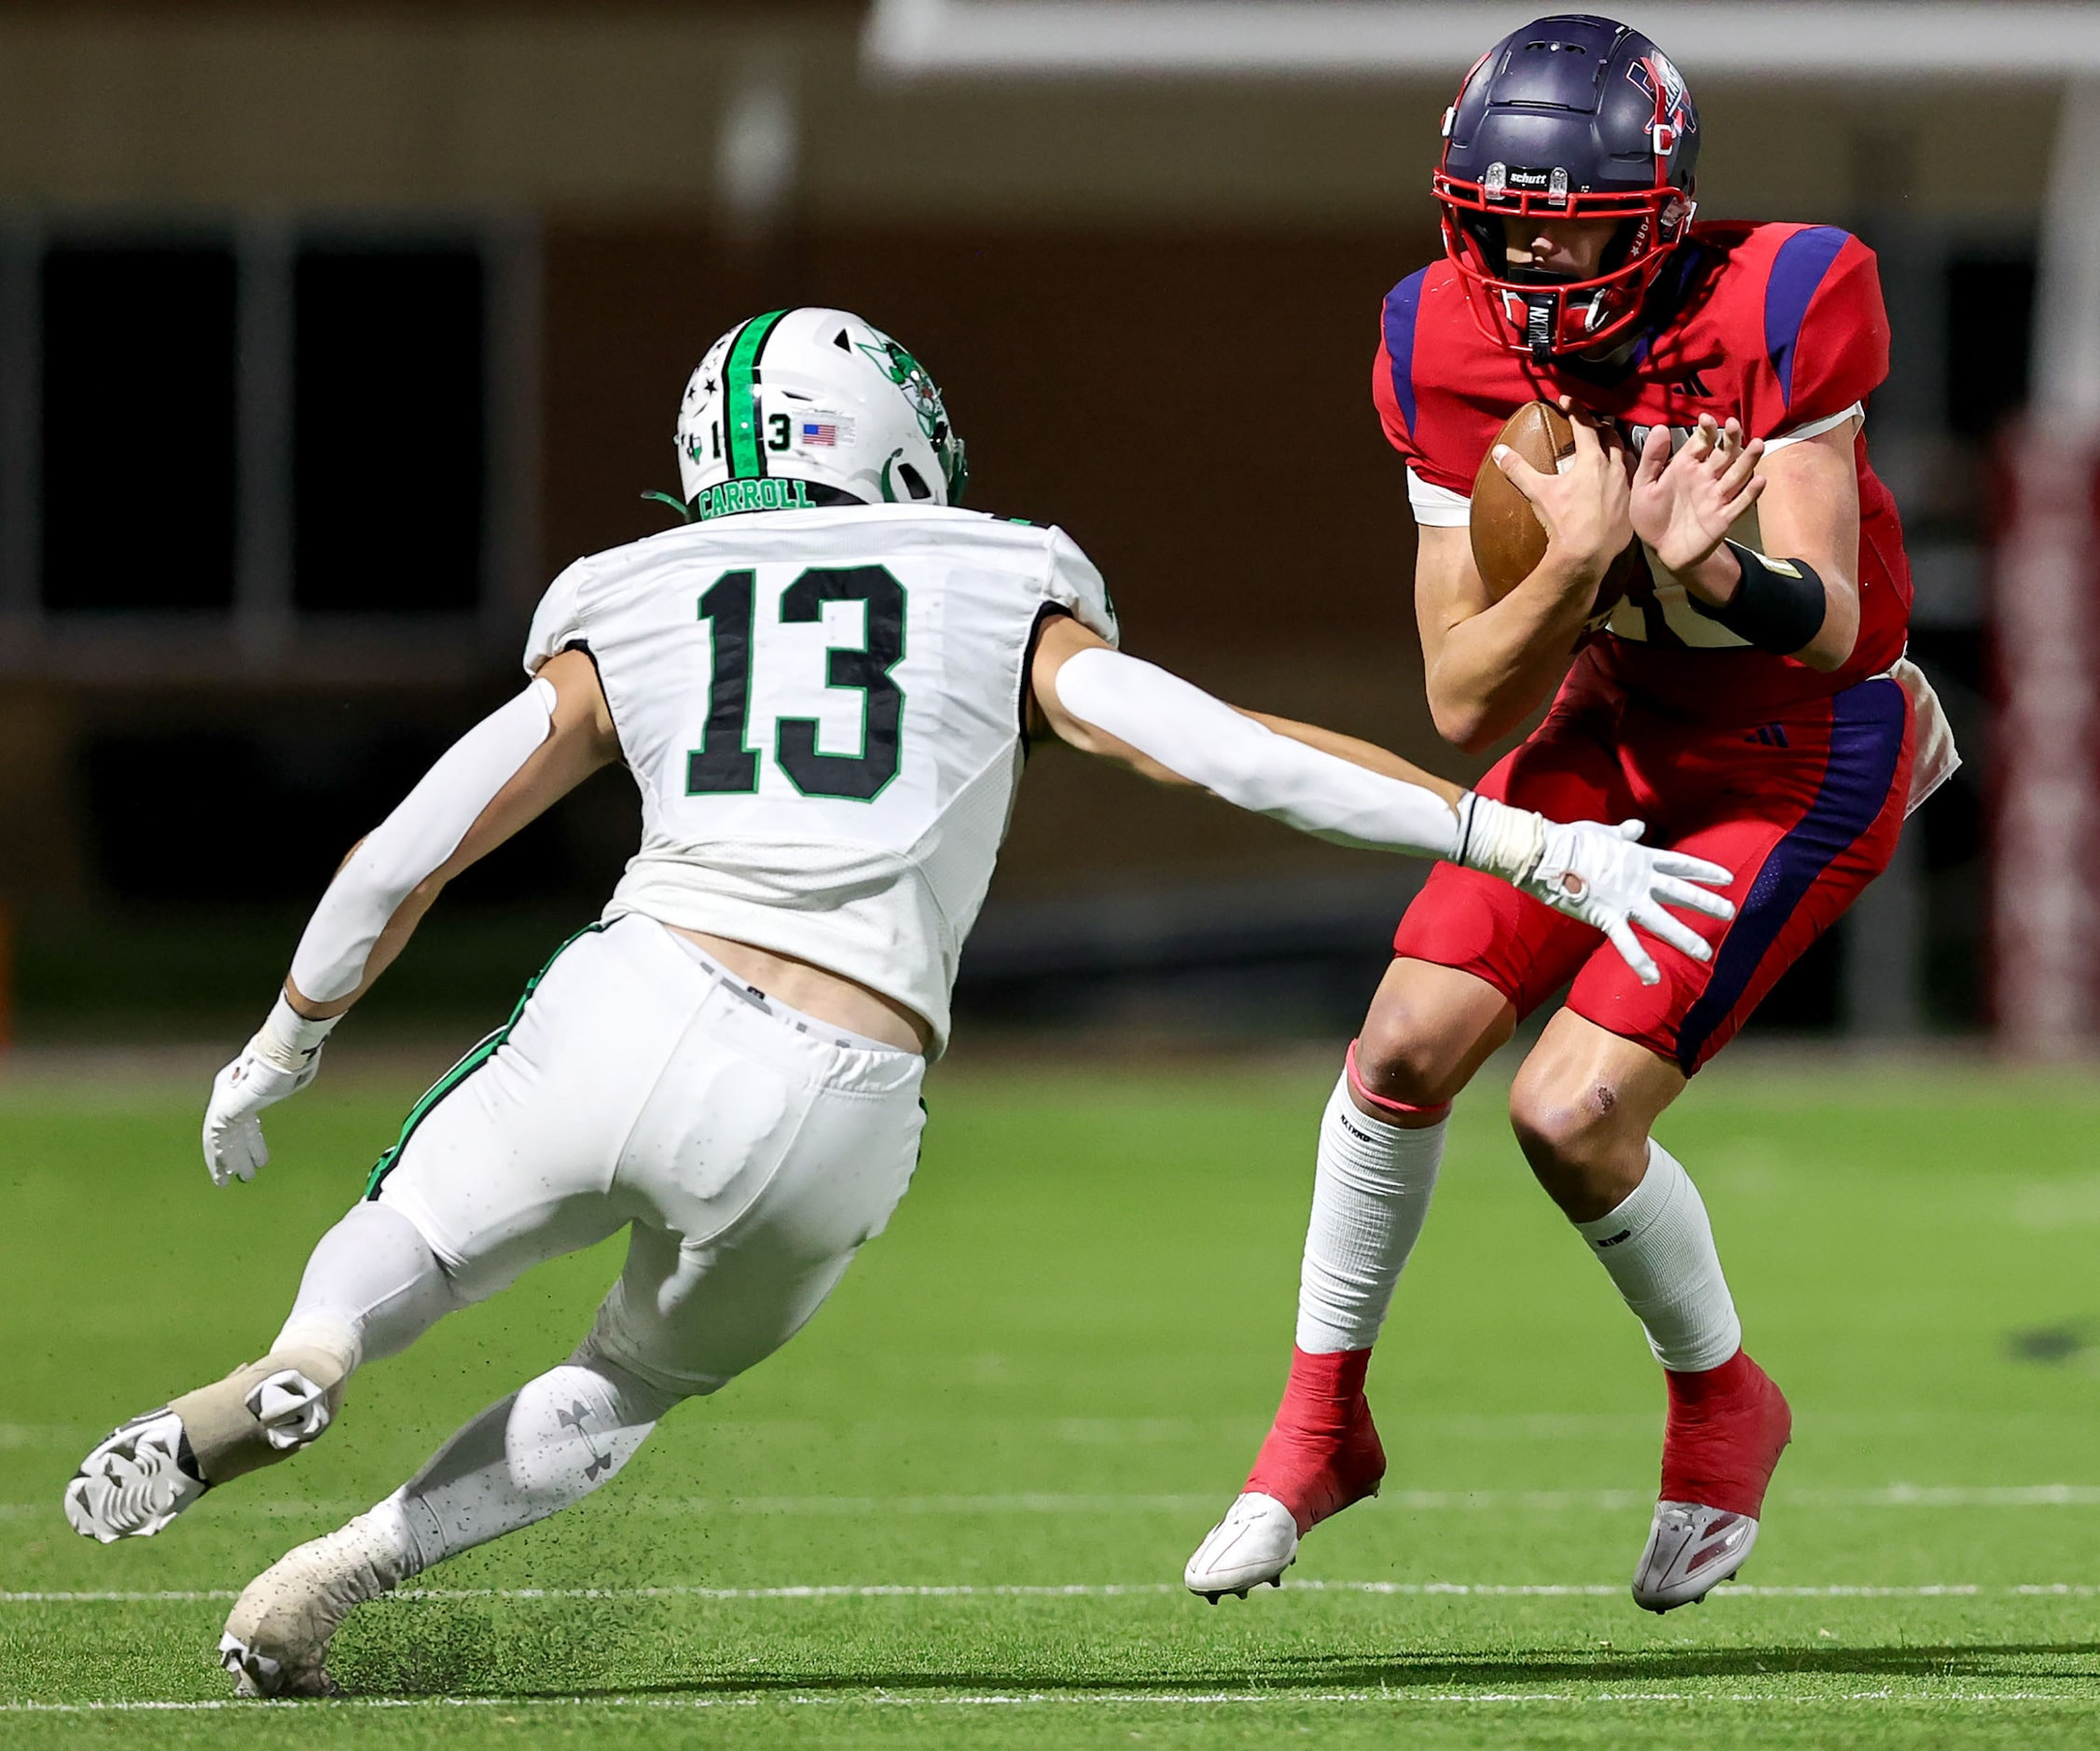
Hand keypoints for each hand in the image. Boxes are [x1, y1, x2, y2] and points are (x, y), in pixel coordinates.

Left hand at [202, 1006, 329, 1185]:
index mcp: (244, 1086)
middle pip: (234, 1132)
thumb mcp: (291, 1080)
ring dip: (234, 1161)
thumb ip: (289, 1087)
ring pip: (226, 1141)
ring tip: (245, 1178)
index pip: (245, 1120)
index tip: (257, 1156)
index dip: (251, 1140)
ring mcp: (222, 1104)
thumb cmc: (289, 1065)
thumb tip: (301, 1082)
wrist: (277, 1060)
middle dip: (239, 1154)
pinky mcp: (219, 1113)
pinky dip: (222, 1159)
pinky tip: (228, 1173)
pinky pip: (218, 1143)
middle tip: (243, 1173)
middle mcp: (228, 1094)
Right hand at [1491, 399, 1631, 586]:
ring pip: (1626, 456)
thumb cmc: (1564, 522)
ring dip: (1616, 449)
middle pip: (1611, 436)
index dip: (1575, 409)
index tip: (1567, 401)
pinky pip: (1632, 481)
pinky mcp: (1631, 505)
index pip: (1584, 424)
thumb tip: (1501, 453)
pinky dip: (1624, 474)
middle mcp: (1614, 468)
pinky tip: (1617, 480)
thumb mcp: (1538, 492)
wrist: (1586, 554)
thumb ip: (1519, 469)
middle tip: (1590, 425)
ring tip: (1607, 448)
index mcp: (1592, 460)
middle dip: (1600, 427)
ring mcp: (1626, 486)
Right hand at [1522, 818, 1735, 986]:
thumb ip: (1623, 833)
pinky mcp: (1606, 916)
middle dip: (1707, 903)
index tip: (1727, 878)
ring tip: (1705, 954)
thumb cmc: (1570, 840)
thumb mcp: (1603, 832)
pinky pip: (1626, 943)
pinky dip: (1640, 962)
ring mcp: (1626, 899)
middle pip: (1680, 893)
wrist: (1547, 853)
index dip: (1705, 871)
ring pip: (1662, 922)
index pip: (1680, 865)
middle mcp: (1640, 880)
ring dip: (1684, 938)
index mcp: (1640, 858)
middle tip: (1730, 913)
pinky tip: (1653, 979)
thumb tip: (1636, 826)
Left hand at [1630, 414, 1766, 579]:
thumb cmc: (1653, 517)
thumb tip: (1660, 428)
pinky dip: (1750, 493)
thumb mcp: (1644, 486)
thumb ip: (1652, 458)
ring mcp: (1717, 497)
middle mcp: (1706, 478)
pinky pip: (1740, 504)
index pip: (1702, 442)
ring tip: (1756, 445)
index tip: (1705, 419)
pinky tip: (1759, 480)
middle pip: (1724, 453)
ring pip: (1737, 474)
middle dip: (1730, 438)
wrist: (1661, 550)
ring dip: (1748, 460)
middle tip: (1733, 425)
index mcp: (1686, 466)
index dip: (1706, 429)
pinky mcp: (1723, 517)